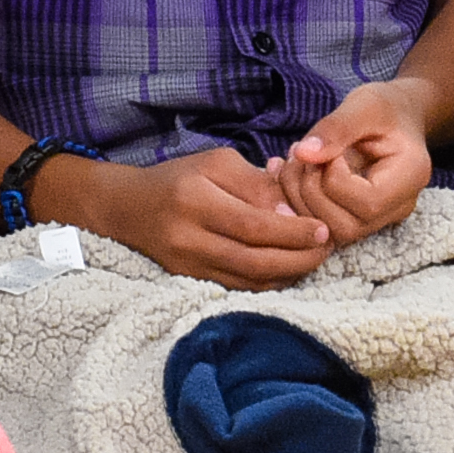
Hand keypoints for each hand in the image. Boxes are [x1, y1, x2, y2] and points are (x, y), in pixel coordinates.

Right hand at [40, 147, 334, 288]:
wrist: (126, 208)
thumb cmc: (179, 178)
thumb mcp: (218, 164)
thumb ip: (256, 185)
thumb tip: (290, 211)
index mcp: (196, 201)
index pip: (254, 225)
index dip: (293, 232)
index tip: (323, 230)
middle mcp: (189, 237)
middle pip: (254, 260)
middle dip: (298, 258)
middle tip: (327, 249)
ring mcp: (187, 264)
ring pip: (248, 280)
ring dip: (288, 274)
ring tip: (315, 260)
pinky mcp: (189, 280)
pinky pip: (237, 288)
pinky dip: (268, 283)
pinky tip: (290, 271)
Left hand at [267, 83, 433, 247]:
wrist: (397, 117)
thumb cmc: (386, 107)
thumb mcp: (365, 105)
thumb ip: (336, 128)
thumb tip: (303, 154)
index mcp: (410, 178)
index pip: (368, 202)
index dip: (333, 178)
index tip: (327, 148)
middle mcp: (398, 207)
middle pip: (347, 226)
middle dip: (310, 191)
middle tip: (299, 154)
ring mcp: (379, 219)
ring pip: (330, 232)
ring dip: (299, 197)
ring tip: (294, 160)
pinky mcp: (358, 220)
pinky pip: (323, 225)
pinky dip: (299, 202)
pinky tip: (293, 171)